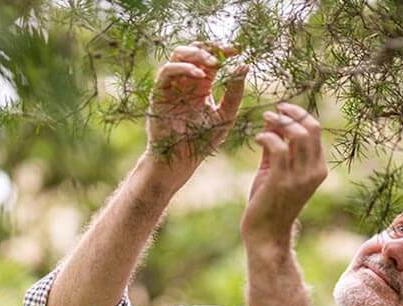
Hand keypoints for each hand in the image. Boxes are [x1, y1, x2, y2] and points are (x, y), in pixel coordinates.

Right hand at [146, 42, 247, 181]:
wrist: (180, 161)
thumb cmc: (201, 143)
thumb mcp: (225, 115)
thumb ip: (234, 93)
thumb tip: (244, 65)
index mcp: (200, 86)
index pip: (209, 59)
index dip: (222, 50)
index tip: (237, 50)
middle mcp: (184, 83)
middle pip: (193, 51)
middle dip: (209, 48)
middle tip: (224, 54)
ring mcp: (171, 87)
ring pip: (178, 55)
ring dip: (196, 54)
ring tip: (213, 63)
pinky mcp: (159, 94)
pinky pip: (166, 72)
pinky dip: (183, 68)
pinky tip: (199, 75)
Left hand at [241, 102, 327, 249]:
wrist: (266, 234)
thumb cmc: (270, 202)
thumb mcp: (277, 170)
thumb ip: (278, 146)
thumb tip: (273, 120)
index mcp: (318, 168)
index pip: (315, 130)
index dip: (298, 114)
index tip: (282, 109)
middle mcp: (314, 172)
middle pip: (310, 128)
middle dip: (291, 113)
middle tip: (272, 112)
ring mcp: (299, 177)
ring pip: (296, 135)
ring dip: (279, 122)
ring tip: (264, 120)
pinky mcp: (281, 181)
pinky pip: (278, 148)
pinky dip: (267, 137)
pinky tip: (257, 139)